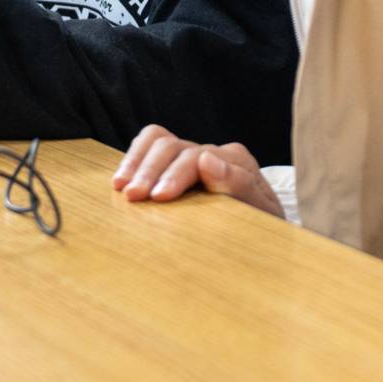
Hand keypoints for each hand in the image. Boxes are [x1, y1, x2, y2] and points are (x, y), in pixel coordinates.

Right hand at [111, 125, 282, 216]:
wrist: (259, 240)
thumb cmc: (260, 228)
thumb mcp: (262, 214)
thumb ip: (240, 186)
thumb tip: (206, 160)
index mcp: (236, 161)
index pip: (200, 157)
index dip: (177, 174)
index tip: (160, 196)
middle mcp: (211, 153)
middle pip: (175, 147)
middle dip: (152, 170)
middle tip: (134, 196)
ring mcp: (189, 154)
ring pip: (158, 141)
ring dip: (137, 163)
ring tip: (122, 189)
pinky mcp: (172, 163)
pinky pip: (149, 144)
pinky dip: (132, 159)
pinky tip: (120, 181)